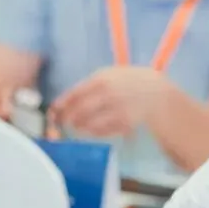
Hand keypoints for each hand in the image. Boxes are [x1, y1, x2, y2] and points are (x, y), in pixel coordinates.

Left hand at [48, 67, 165, 137]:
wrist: (156, 92)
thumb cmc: (127, 82)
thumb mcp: (109, 75)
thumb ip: (87, 87)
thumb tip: (62, 104)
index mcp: (102, 79)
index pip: (74, 95)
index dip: (61, 105)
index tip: (53, 112)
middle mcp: (108, 94)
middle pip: (79, 112)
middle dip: (68, 120)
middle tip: (65, 122)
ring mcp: (117, 110)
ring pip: (89, 125)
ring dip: (81, 127)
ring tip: (80, 125)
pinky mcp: (125, 123)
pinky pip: (102, 132)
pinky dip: (95, 132)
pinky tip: (96, 128)